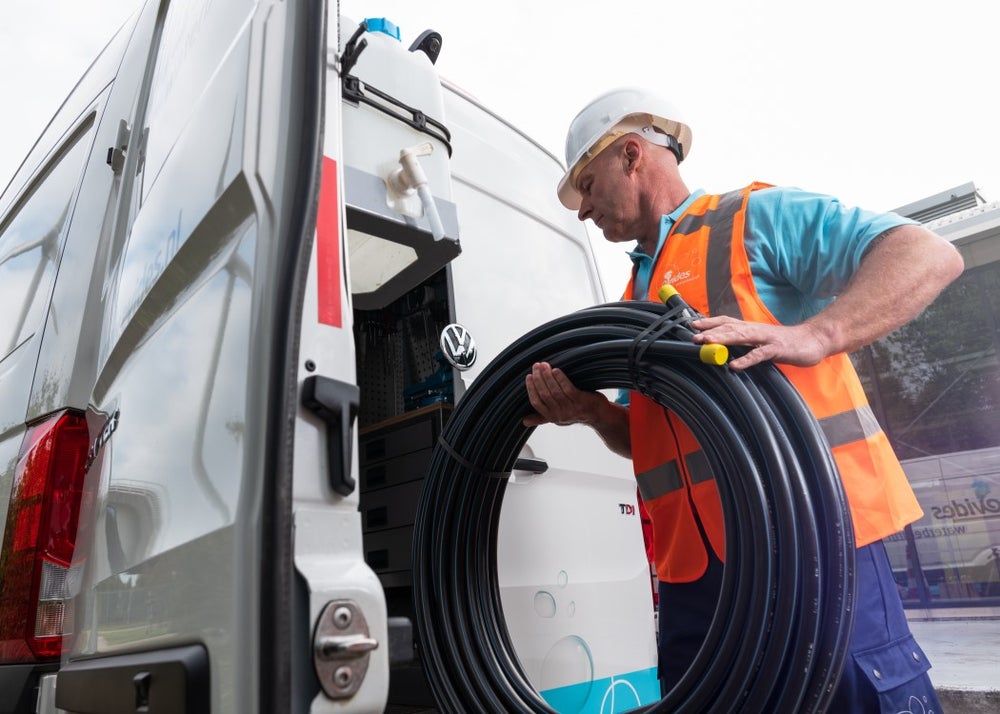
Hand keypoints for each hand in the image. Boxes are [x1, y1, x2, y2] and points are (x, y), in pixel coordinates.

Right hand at [523, 362, 606, 426]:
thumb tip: (524, 421)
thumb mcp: (558, 417)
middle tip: (536, 366)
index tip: (529, 376)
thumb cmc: (576, 413)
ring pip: (555, 391)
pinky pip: (568, 389)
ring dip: (548, 376)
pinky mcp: (580, 401)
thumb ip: (541, 417)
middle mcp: (560, 415)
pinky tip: (556, 371)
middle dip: (539, 379)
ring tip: (544, 365)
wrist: (598, 414)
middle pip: (545, 395)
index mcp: (551, 417)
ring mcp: (571, 408)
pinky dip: (561, 379)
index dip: (531, 389)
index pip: (536, 403)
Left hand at [690, 315, 829, 369]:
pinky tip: (735, 365)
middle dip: (711, 331)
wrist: (813, 340)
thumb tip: (724, 347)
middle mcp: (756, 330)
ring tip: (707, 343)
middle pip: (730, 327)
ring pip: (741, 337)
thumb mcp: (761, 340)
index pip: (727, 321)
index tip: (693, 325)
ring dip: (723, 339)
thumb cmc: (784, 342)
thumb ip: (744, 342)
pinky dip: (746, 360)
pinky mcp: (777, 349)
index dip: (710, 322)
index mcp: (751, 328)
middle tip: (694, 336)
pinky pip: (760, 354)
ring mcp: (766, 338)